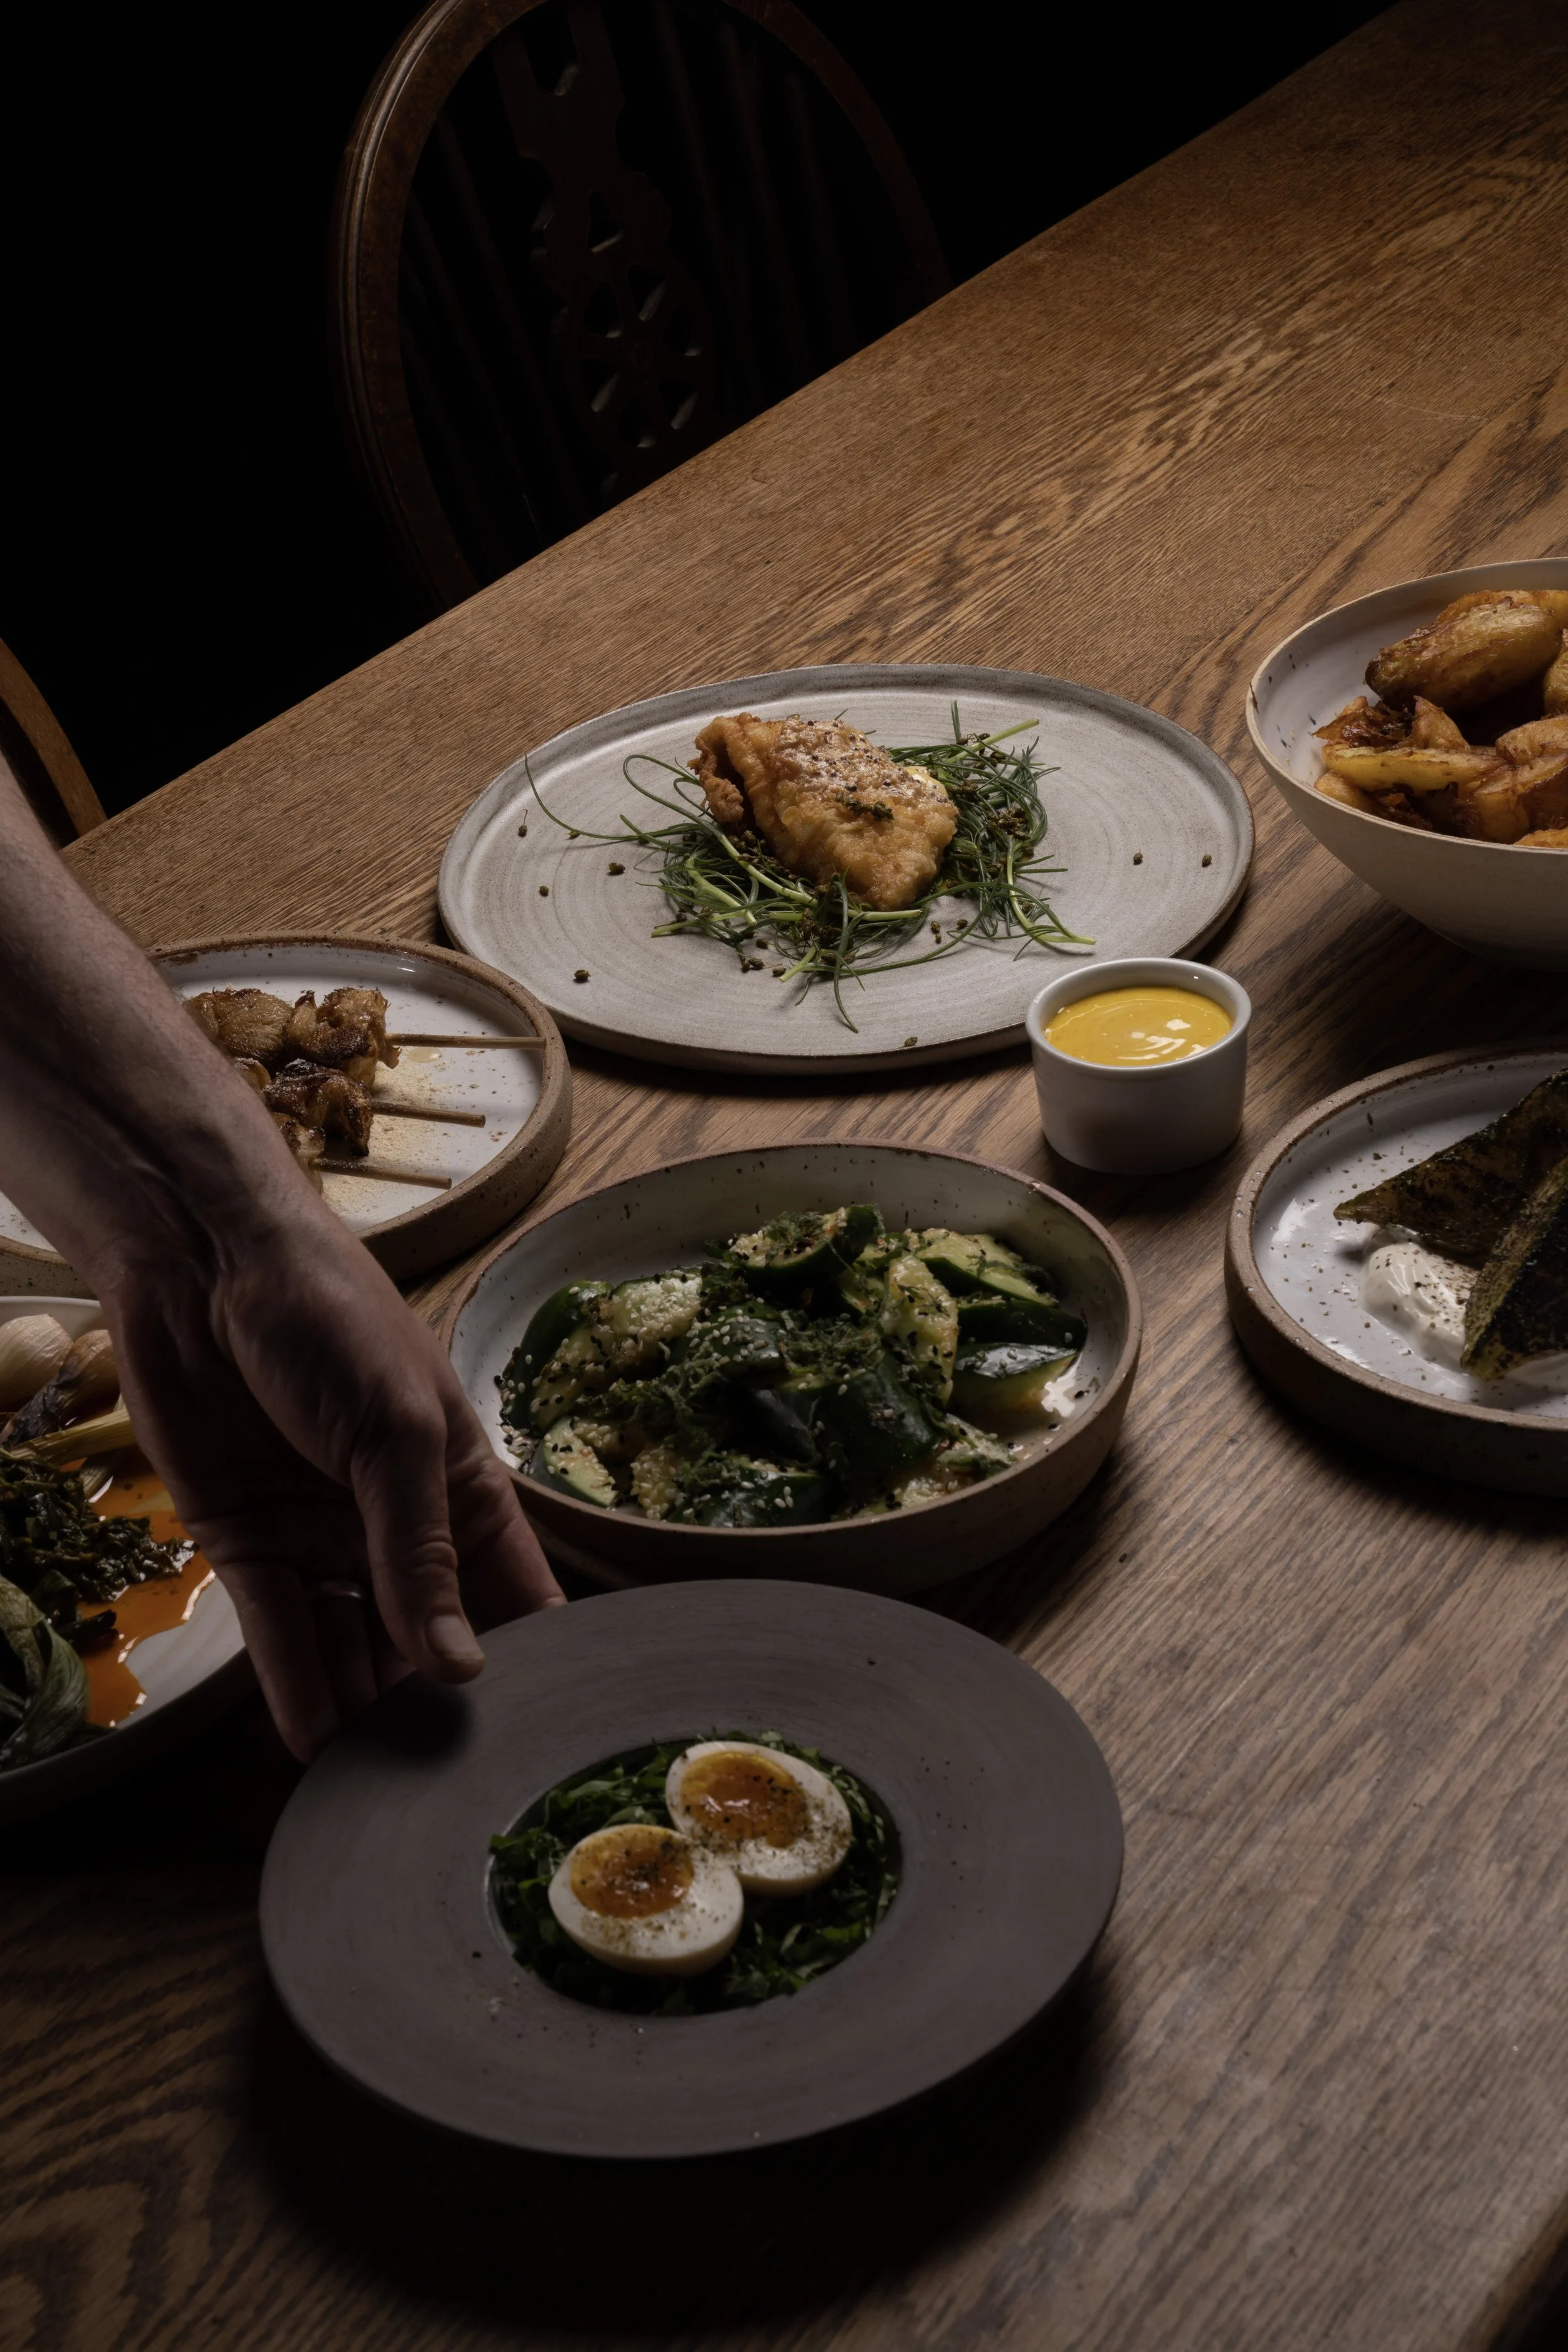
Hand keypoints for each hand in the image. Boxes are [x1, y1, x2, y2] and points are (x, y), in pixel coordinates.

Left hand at [102, 1211, 561, 1760]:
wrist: (205, 1269)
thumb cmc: (330, 1317)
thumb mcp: (397, 1433)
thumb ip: (420, 1556)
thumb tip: (460, 1666)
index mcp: (459, 1489)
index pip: (510, 1595)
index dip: (525, 1663)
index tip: (537, 1739)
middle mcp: (394, 1526)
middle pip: (427, 1639)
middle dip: (435, 1707)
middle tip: (447, 1784)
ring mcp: (321, 1540)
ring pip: (352, 1651)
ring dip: (363, 1711)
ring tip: (378, 1783)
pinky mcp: (248, 1548)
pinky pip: (280, 1635)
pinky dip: (295, 1688)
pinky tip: (316, 1743)